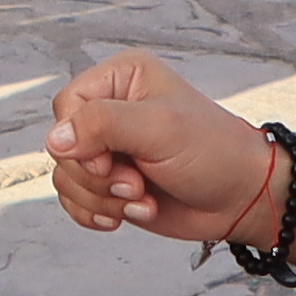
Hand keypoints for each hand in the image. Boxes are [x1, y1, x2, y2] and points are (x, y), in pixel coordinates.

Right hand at [41, 49, 277, 246]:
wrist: (241, 198)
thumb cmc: (212, 152)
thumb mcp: (158, 129)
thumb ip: (102, 125)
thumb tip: (54, 140)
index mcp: (121, 79)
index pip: (67, 105)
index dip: (80, 140)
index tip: (114, 160)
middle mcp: (110, 110)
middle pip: (63, 146)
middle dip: (97, 177)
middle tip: (137, 184)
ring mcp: (109, 149)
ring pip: (66, 177)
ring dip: (102, 199)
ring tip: (142, 199)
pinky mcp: (110, 183)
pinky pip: (74, 200)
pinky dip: (95, 214)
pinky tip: (126, 216)